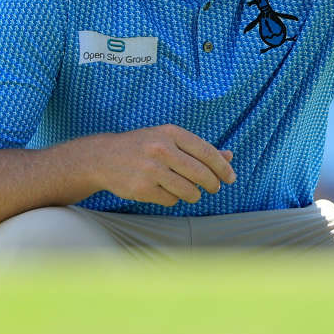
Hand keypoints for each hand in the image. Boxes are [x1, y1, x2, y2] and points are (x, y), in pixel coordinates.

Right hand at [86, 124, 235, 206]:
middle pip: (200, 173)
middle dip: (212, 184)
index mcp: (170, 133)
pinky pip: (171, 200)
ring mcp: (150, 169)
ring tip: (191, 192)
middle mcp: (161, 149)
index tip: (230, 177)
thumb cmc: (142, 147)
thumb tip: (229, 156)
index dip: (222, 167)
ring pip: (188, 190)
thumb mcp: (168, 139)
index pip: (206, 152)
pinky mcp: (142, 188)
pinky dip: (173, 199)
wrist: (103, 158)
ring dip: (193, 195)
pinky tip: (166, 192)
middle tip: (214, 188)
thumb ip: (198, 149)